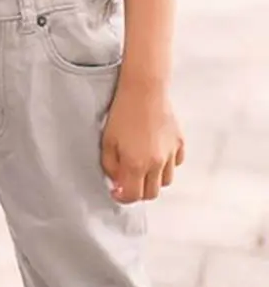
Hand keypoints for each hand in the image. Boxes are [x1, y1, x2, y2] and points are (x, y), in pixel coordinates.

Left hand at [101, 82, 184, 202]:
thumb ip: (110, 166)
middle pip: (151, 193)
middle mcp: (156, 163)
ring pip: (166, 181)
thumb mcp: (107, 141)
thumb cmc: (122, 113)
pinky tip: (156, 154)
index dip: (123, 197)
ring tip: (143, 167)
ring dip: (154, 180)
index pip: (133, 196)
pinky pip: (175, 163)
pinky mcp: (179, 143)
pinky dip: (167, 165)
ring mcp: (170, 154)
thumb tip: (117, 182)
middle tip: (129, 181)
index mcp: (136, 164)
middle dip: (139, 192)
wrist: (144, 89)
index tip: (117, 192)